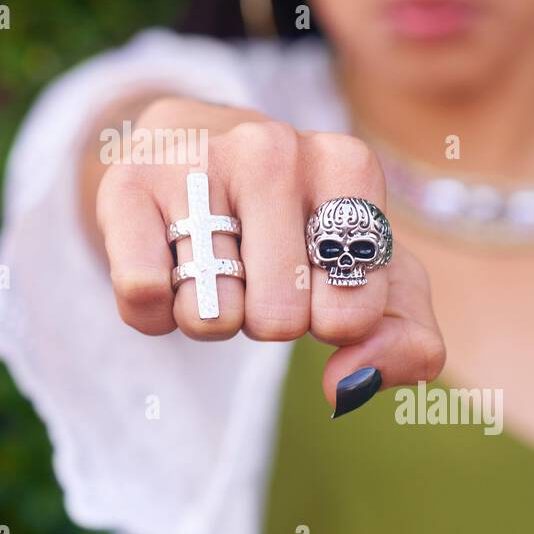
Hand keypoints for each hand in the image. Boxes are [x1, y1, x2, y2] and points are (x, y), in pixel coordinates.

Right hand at [95, 96, 444, 415]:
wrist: (193, 147)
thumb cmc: (296, 226)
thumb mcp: (372, 273)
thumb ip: (406, 340)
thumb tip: (349, 385)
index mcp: (347, 164)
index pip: (351, 313)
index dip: (331, 319)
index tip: (317, 277)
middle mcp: (272, 148)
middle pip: (277, 320)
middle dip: (265, 319)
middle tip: (256, 272)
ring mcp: (195, 160)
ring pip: (209, 315)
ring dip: (209, 316)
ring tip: (213, 263)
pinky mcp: (128, 184)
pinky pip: (144, 298)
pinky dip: (155, 313)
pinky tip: (167, 265)